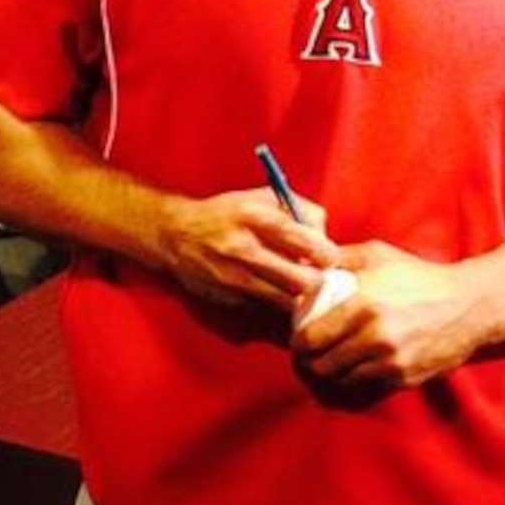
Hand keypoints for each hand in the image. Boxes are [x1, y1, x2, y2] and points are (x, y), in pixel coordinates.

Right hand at [163, 187, 337, 312]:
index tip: (328, 256)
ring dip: (298, 296)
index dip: (326, 253)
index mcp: (255, 217)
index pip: (306, 241)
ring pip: (286, 300)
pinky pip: (266, 306)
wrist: (176, 235)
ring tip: (298, 285)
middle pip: (301, 280)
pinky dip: (276, 302)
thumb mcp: (259, 198)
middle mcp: (244, 248)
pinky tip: (273, 289)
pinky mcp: (229, 298)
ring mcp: (235, 277)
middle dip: (316, 280)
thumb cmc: (225, 214)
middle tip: (317, 275)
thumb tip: (325, 234)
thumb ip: (297, 209)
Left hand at [290, 238, 481, 388]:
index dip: (298, 342)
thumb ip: (339, 258)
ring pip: (341, 379)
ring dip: (331, 372)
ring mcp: (390, 361)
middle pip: (321, 364)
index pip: (310, 338)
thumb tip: (304, 264)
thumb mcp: (378, 255)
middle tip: (310, 353)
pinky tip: (355, 365)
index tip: (299, 338)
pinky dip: (356, 378)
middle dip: (310, 360)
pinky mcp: (403, 378)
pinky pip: (366, 385)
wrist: (469, 306)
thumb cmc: (419, 277)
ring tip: (330, 360)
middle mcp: (374, 337)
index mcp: (362, 305)